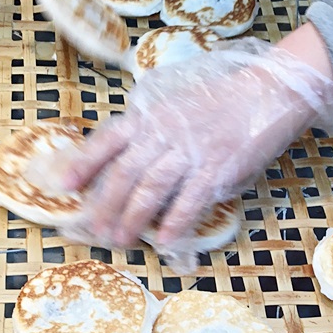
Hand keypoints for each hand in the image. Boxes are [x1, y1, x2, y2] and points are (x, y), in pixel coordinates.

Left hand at [55, 31, 332, 251]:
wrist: (268, 92)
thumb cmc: (224, 104)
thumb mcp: (179, 109)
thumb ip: (156, 136)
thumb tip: (136, 173)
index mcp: (151, 116)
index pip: (108, 140)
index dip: (84, 164)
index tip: (64, 185)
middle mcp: (164, 132)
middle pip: (124, 173)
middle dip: (105, 205)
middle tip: (95, 230)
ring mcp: (191, 151)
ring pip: (150, 189)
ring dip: (132, 218)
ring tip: (120, 239)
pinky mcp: (217, 169)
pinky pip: (189, 201)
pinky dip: (174, 222)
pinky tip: (164, 240)